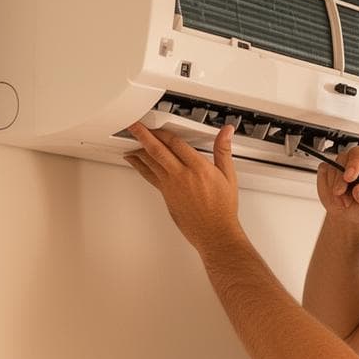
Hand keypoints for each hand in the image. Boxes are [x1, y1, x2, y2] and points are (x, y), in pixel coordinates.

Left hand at [122, 122, 243, 250]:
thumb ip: (224, 151)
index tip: (158, 125)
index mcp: (199, 168)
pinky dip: (139, 165)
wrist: (215, 233)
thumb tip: (226, 132)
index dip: (164, 132)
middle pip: (158, 150)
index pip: (176, 143)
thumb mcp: (228, 176)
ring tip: (130, 138)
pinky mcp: (165, 195)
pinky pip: (149, 175)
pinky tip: (133, 159)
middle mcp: (182, 176)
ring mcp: (171, 186)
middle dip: (143, 135)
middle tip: (133, 125)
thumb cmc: (222, 209)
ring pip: (150, 162)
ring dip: (138, 148)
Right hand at [316, 142, 358, 225]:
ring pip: (335, 166)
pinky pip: (324, 172)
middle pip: (350, 155)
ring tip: (344, 201)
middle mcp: (358, 160)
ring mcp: (342, 163)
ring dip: (336, 186)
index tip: (351, 176)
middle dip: (343, 175)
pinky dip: (327, 186)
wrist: (351, 215)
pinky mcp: (328, 169)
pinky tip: (336, 196)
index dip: (358, 162)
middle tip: (341, 191)